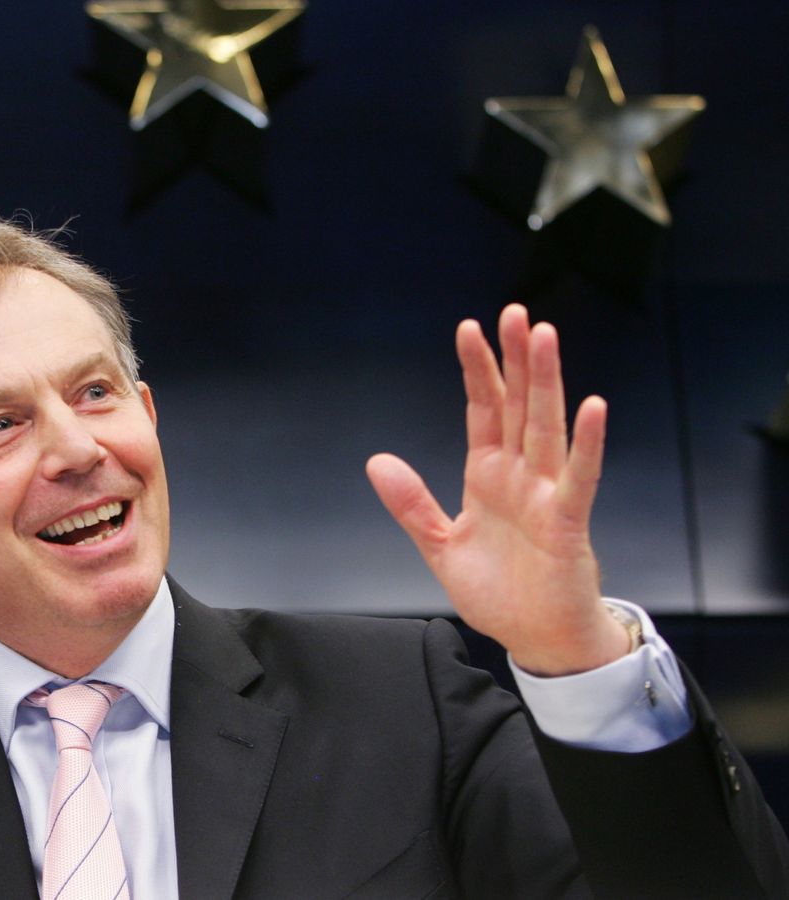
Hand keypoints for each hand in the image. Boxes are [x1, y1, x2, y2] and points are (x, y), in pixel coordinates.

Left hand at [366, 304, 629, 675]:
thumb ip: (412, 504)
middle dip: (516, 360)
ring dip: (547, 382)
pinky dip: (587, 443)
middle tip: (515, 312)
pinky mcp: (568, 523)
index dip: (478, 371)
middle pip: (518, 405)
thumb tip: (377, 461)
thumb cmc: (500, 592)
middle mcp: (520, 476)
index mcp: (488, 477)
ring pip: (546, 427)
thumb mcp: (441, 545)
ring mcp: (546, 495)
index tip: (469, 328)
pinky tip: (593, 406)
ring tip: (545, 336)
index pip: (483, 411)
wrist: (536, 640)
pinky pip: (579, 477)